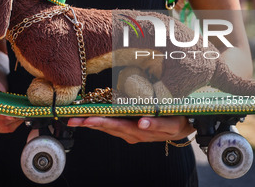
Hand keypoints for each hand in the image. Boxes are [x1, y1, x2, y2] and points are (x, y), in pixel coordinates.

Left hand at [67, 116, 194, 143]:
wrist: (180, 128)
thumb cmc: (176, 120)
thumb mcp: (172, 123)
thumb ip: (158, 123)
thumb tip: (142, 122)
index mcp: (142, 130)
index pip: (120, 125)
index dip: (103, 122)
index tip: (88, 120)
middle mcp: (133, 134)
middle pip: (110, 128)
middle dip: (91, 123)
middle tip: (74, 120)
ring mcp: (130, 133)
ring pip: (108, 129)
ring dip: (91, 124)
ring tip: (75, 120)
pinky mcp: (129, 132)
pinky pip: (111, 128)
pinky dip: (99, 124)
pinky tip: (88, 121)